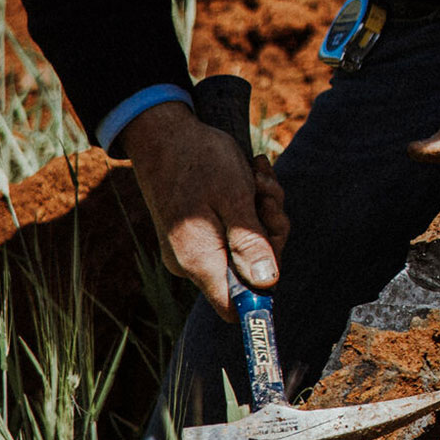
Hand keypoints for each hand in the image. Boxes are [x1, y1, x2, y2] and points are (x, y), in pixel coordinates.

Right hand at [122, 99, 288, 319]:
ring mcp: (194, 247)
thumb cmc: (199, 159)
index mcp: (199, 259)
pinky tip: (252, 173)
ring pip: (248, 244)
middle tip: (267, 193)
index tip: (276, 256)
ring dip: (264, 209)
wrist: (163, 131)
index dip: (262, 295)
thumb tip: (268, 283)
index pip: (233, 307)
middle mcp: (193, 261)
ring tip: (258, 175)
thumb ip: (249, 241)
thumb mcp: (234, 196)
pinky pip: (236, 229)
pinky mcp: (199, 231)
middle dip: (270, 230)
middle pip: (250, 271)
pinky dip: (251, 203)